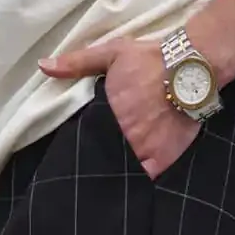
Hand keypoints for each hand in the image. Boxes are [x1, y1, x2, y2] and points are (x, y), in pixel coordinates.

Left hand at [39, 38, 199, 179]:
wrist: (191, 66)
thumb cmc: (151, 59)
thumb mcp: (111, 54)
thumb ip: (77, 63)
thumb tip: (43, 66)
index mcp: (107, 114)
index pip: (86, 138)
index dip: (83, 144)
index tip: (80, 146)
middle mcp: (123, 136)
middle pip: (104, 156)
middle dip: (100, 159)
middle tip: (97, 161)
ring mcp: (143, 150)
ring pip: (122, 170)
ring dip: (117, 171)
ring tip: (109, 175)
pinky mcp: (162, 159)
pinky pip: (145, 178)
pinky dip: (138, 180)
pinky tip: (132, 181)